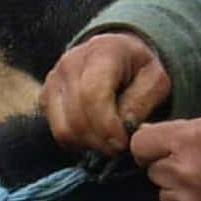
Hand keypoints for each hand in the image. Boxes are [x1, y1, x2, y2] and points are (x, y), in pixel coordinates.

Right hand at [41, 33, 172, 155]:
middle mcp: (70, 63)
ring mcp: (53, 81)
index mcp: (101, 52)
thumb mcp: (156, 80)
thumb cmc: (138, 69)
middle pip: (77, 117)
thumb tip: (126, 127)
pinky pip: (56, 132)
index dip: (107, 125)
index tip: (123, 142)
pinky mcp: (45, 98)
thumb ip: (142, 102)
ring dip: (89, 145)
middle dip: (101, 141)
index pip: (92, 94)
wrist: (116, 54)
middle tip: (121, 147)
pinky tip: (95, 138)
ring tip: (108, 144)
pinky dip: (76, 143)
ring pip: (63, 129)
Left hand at [130, 115, 200, 200]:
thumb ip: (183, 127)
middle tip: (200, 171)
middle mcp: (182, 173)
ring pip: (164, 197)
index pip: (140, 144)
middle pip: (152, 171)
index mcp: (188, 141)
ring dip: (180, 193)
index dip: (150, 147)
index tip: (159, 150)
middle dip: (170, 169)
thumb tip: (146, 131)